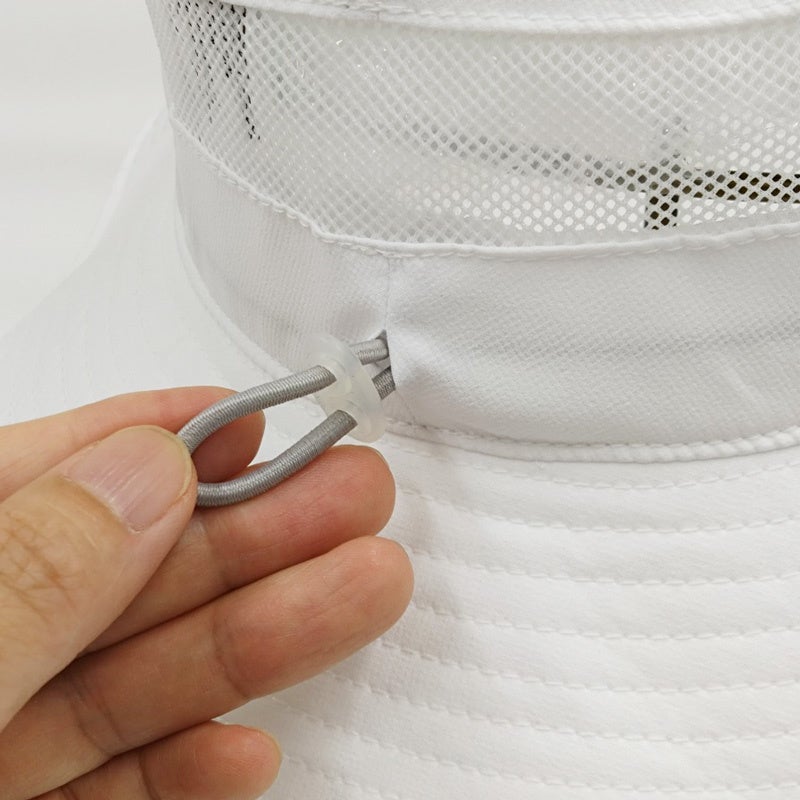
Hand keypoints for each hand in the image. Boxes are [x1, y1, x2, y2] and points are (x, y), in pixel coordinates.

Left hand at [0, 387, 411, 798]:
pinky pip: (119, 787)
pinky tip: (250, 745)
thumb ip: (28, 575)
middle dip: (249, 534)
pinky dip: (190, 766)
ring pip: (137, 679)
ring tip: (361, 589)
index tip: (244, 418)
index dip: (147, 436)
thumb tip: (144, 470)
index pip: (36, 480)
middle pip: (120, 578)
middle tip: (351, 494)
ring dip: (257, 640)